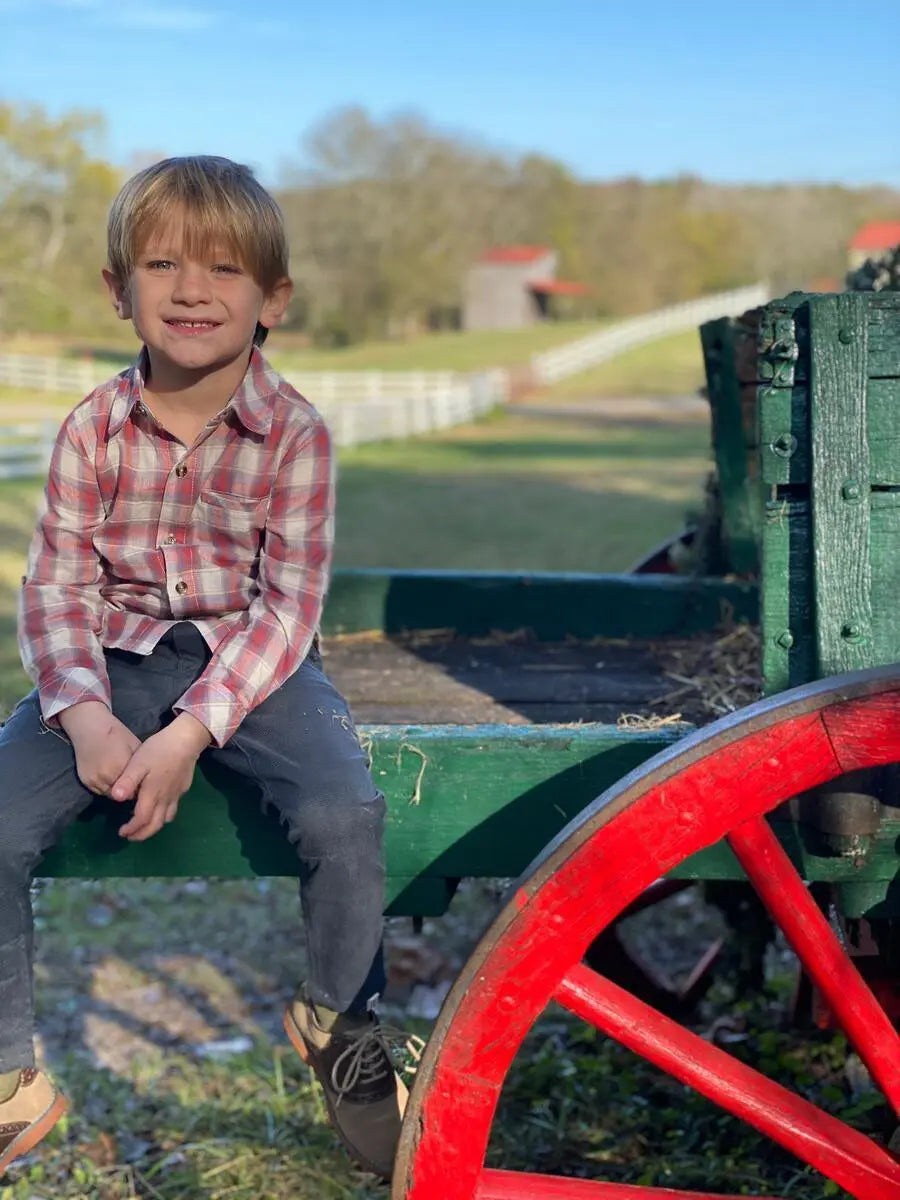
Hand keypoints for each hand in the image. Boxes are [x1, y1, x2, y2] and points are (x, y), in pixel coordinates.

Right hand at [58, 701, 140, 795]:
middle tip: (133, 783)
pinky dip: (107, 787)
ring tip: (122, 780)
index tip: (143, 784)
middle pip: (123, 795)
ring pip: (111, 795)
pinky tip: (112, 778)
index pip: (135, 789)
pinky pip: (100, 791)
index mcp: (121, 767)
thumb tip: (147, 780)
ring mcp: (94, 780)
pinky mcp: (85, 782)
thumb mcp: (135, 746)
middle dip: (129, 791)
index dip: (140, 788)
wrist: (89, 727)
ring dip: (117, 791)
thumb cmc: (116, 734)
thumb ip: (140, 766)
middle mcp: (106, 776)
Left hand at [110, 713, 211, 841]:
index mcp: (152, 795)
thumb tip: (116, 799)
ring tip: (143, 824)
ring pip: (166, 819)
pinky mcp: (182, 789)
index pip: (142, 820)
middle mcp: (166, 799)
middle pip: (155, 826)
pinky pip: (173, 809)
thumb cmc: (159, 750)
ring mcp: (176, 795)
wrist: (186, 741)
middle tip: (129, 835)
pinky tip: (158, 806)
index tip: (121, 832)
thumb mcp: (138, 763)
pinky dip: (163, 815)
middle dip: (142, 834)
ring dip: (153, 827)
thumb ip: (127, 782)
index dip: (131, 829)